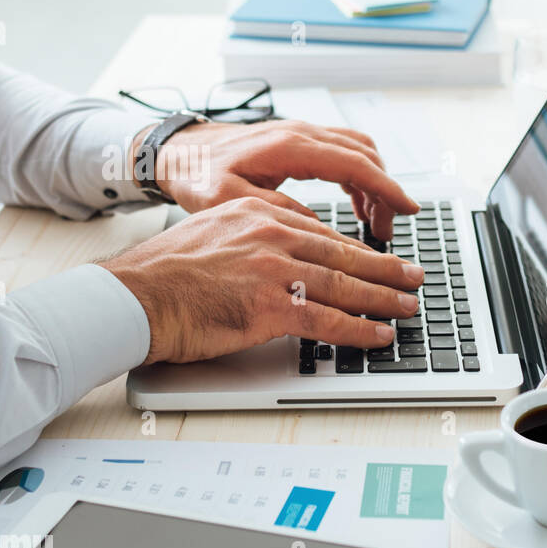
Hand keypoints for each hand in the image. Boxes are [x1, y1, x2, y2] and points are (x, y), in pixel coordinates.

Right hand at [98, 197, 423, 364]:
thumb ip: (252, 239)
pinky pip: (330, 320)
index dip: (357, 251)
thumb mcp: (213, 234)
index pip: (322, 233)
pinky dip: (361, 330)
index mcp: (259, 212)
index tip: (378, 259)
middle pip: (344, 254)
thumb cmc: (163, 276)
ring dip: (384, 298)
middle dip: (386, 269)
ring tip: (408, 306)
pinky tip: (380, 335)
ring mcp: (275, 268)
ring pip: (346, 285)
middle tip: (414, 277)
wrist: (132, 297)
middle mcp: (272, 234)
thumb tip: (281, 258)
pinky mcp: (272, 305)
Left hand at [131, 119, 418, 239]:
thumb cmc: (196, 175)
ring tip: (375, 224)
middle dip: (385, 193)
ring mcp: (302, 133)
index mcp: (290, 147)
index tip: (408, 210)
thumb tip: (317, 228)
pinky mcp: (299, 140)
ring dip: (374, 184)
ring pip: (358, 151)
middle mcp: (301, 133)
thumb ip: (276, 212)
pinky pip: (344, 152)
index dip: (387, 188)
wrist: (176, 151)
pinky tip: (357, 205)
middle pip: (365, 156)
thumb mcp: (229, 201)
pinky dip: (360, 177)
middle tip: (387, 231)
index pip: (355, 164)